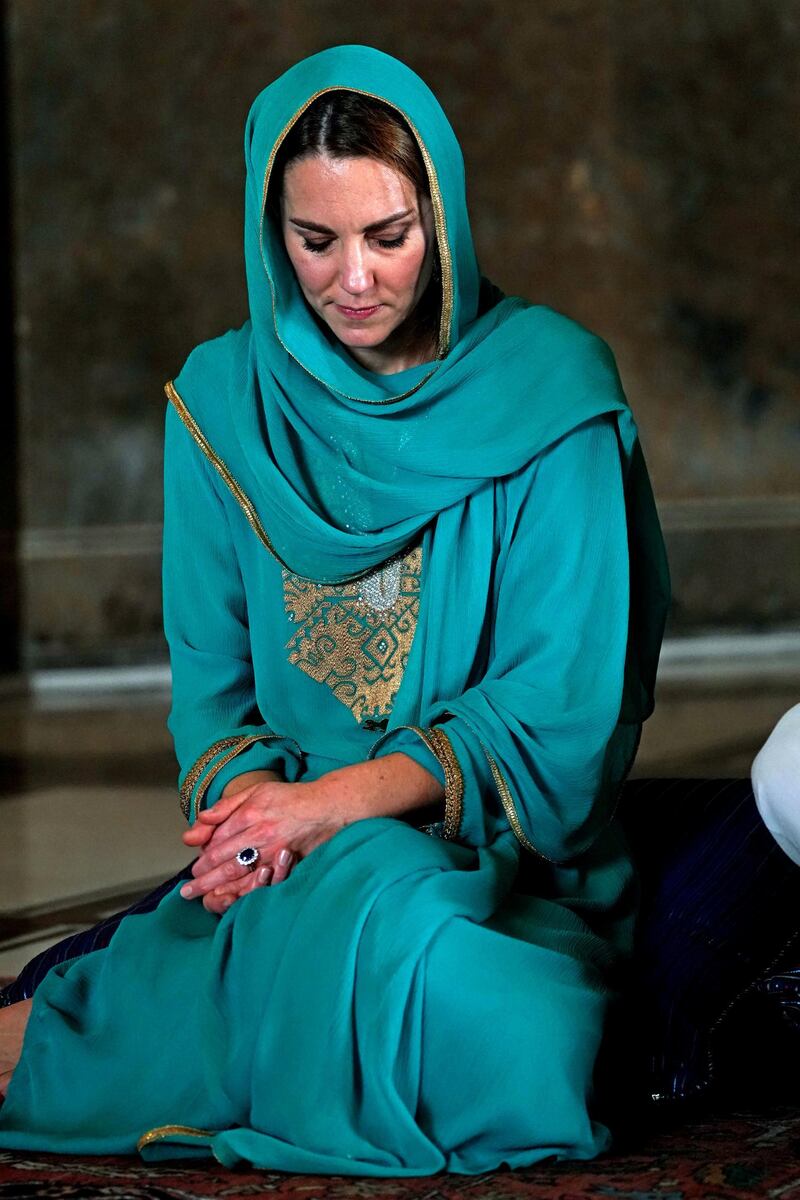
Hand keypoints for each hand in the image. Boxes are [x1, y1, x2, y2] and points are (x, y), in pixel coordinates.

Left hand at [179, 778, 346, 907]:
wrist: (327, 807)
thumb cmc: (291, 799)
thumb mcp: (255, 791)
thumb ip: (225, 807)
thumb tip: (198, 821)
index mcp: (249, 814)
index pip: (216, 840)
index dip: (202, 856)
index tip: (195, 867)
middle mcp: (259, 834)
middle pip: (222, 861)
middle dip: (202, 879)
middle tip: (188, 890)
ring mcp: (273, 851)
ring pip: (237, 874)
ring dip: (216, 888)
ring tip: (203, 898)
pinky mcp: (287, 864)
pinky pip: (260, 883)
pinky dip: (243, 892)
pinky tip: (231, 899)